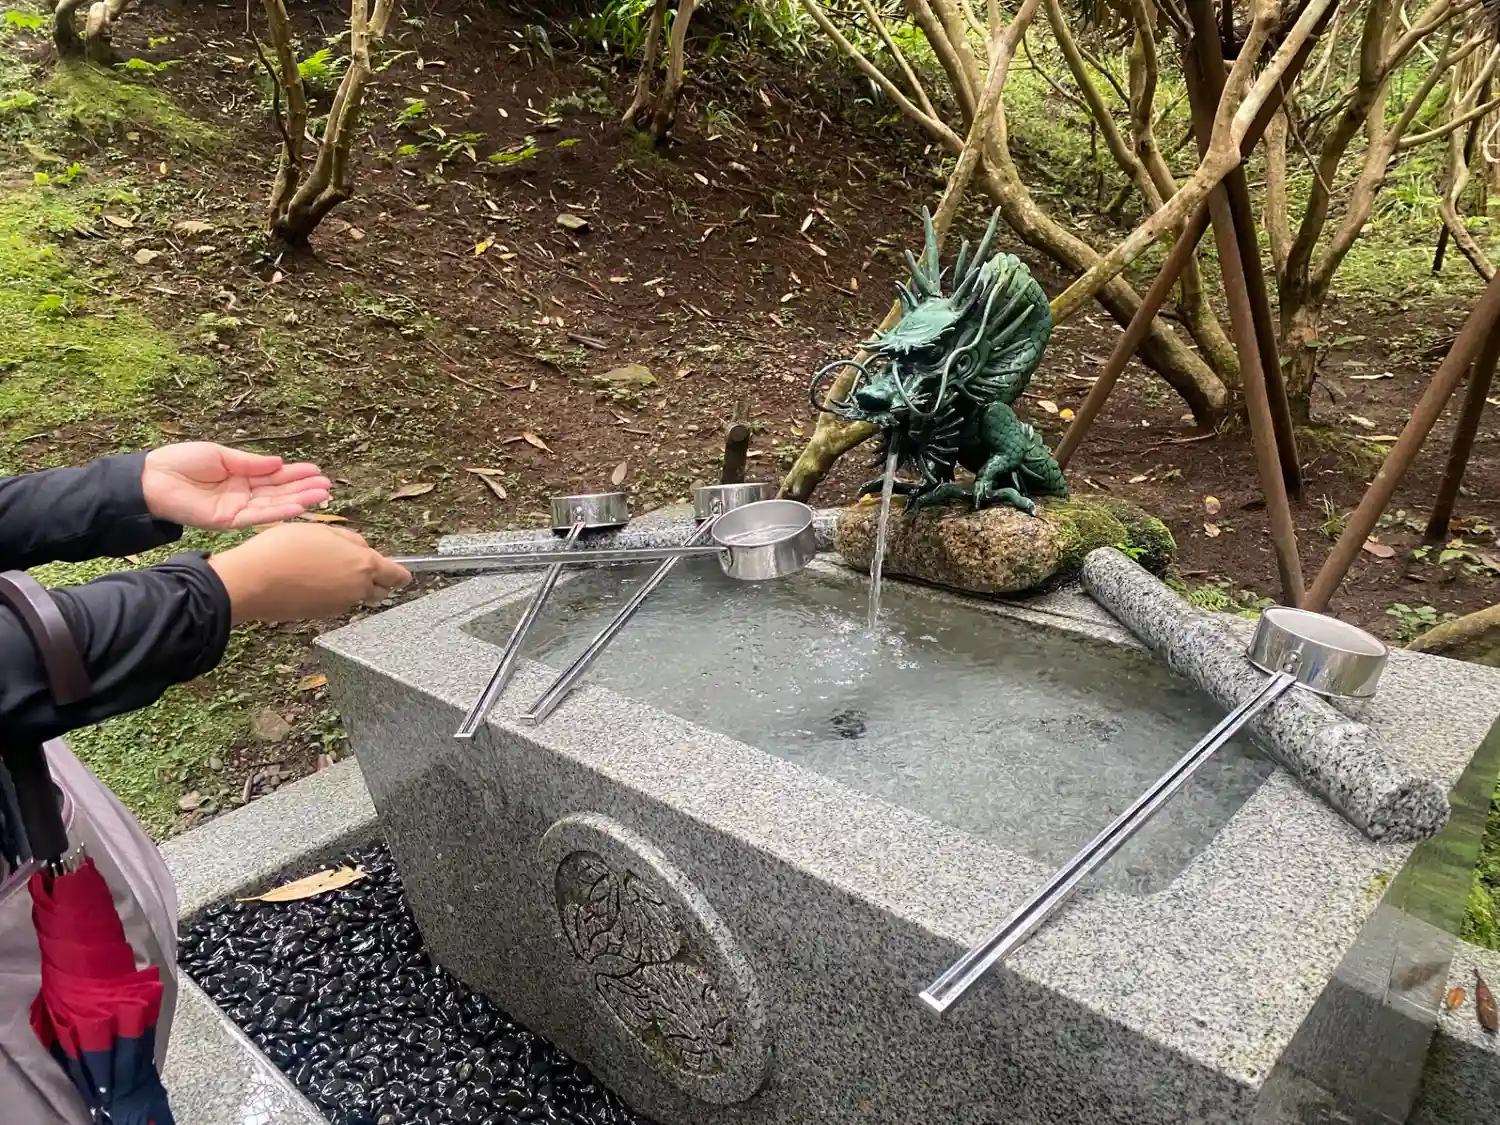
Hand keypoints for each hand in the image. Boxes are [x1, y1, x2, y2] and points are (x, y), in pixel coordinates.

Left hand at [142, 442, 331, 529]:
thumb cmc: (181, 463)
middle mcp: (242, 495)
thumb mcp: (220, 455)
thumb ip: (250, 462)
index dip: (295, 473)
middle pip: (279, 492)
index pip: (274, 476)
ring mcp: (237, 509)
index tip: (317, 470)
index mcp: (240, 477)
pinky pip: (258, 517)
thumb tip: (278, 462)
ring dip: (298, 501)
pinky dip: (279, 513)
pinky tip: (298, 507)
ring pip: (274, 505)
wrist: (151, 480)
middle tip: (327, 485)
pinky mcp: (228, 521)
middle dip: (303, 488)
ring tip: (322, 495)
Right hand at [207, 523, 411, 624]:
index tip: (404, 574)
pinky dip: (330, 594)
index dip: (401, 574)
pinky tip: (309, 581)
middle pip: (379, 590)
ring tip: (324, 569)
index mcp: (363, 565)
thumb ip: (349, 540)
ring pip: (355, 596)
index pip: (397, 575)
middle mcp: (356, 589)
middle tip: (356, 566)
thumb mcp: (321, 531)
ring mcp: (339, 605)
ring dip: (350, 587)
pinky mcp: (320, 615)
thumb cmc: (283, 549)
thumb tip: (362, 548)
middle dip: (375, 580)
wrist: (251, 582)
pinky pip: (335, 603)